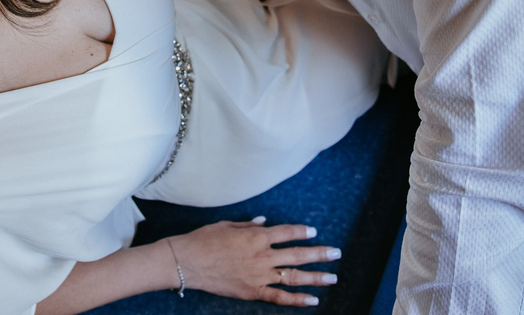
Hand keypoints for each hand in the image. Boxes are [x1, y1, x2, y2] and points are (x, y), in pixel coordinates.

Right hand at [168, 218, 340, 306]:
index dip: (302, 231)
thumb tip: (264, 223)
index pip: (287, 232)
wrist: (187, 261)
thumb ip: (248, 225)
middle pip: (297, 254)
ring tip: (333, 277)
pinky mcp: (252, 291)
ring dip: (315, 277)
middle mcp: (262, 255)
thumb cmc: (204, 239)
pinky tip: (312, 301)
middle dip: (319, 253)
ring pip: (293, 276)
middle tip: (336, 253)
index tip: (313, 231)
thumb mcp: (227, 225)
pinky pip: (279, 298)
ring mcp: (259, 275)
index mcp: (256, 236)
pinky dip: (297, 300)